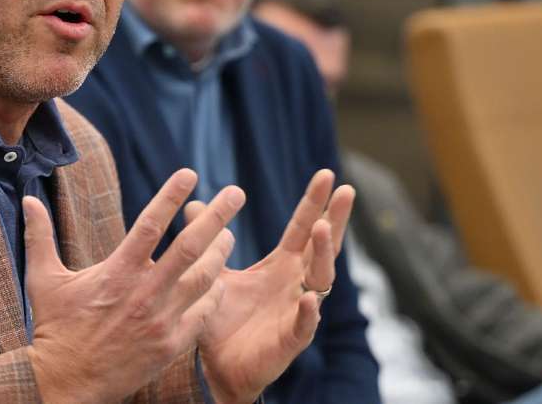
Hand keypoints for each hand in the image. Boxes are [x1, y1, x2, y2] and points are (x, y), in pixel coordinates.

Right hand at [23, 169, 244, 403]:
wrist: (66, 384)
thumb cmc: (54, 328)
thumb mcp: (43, 279)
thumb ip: (40, 237)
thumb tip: (29, 200)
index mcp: (117, 271)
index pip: (150, 224)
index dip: (171, 196)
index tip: (190, 173)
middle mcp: (144, 292)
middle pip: (191, 246)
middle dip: (217, 217)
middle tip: (236, 193)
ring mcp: (161, 320)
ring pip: (204, 279)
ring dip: (221, 253)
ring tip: (229, 236)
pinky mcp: (171, 345)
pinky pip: (203, 314)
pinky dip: (215, 295)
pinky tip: (220, 283)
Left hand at [190, 169, 354, 403]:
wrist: (216, 367)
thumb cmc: (222, 320)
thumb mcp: (213, 272)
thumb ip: (206, 240)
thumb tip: (195, 204)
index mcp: (282, 266)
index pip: (303, 228)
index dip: (315, 202)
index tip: (327, 174)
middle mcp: (296, 284)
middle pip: (322, 247)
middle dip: (335, 218)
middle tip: (346, 190)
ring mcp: (297, 310)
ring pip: (320, 280)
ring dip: (322, 254)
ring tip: (322, 228)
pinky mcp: (290, 340)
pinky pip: (304, 324)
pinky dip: (309, 312)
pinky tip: (310, 298)